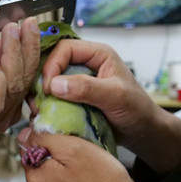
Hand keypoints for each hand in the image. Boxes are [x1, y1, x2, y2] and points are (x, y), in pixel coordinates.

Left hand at [0, 17, 39, 135]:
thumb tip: (17, 30)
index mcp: (10, 100)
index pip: (30, 73)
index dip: (33, 47)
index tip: (30, 23)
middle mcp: (6, 114)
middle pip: (26, 79)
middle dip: (27, 48)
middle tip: (24, 24)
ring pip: (13, 88)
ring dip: (13, 56)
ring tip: (9, 33)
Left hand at [19, 129, 161, 181]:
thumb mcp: (75, 148)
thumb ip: (45, 139)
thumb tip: (24, 134)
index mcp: (35, 179)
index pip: (30, 150)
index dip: (49, 142)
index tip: (69, 145)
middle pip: (41, 167)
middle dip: (57, 161)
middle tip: (82, 160)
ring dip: (64, 177)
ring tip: (87, 177)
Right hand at [38, 39, 156, 148]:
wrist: (142, 133)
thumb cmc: (137, 110)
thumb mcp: (115, 97)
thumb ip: (87, 88)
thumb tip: (55, 84)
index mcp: (98, 54)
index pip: (65, 48)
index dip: (53, 65)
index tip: (49, 88)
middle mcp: (86, 64)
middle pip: (54, 62)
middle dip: (44, 79)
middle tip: (38, 98)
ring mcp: (79, 81)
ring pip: (52, 80)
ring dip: (43, 93)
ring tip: (39, 108)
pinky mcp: (75, 97)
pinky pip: (55, 95)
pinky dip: (48, 104)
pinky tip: (45, 114)